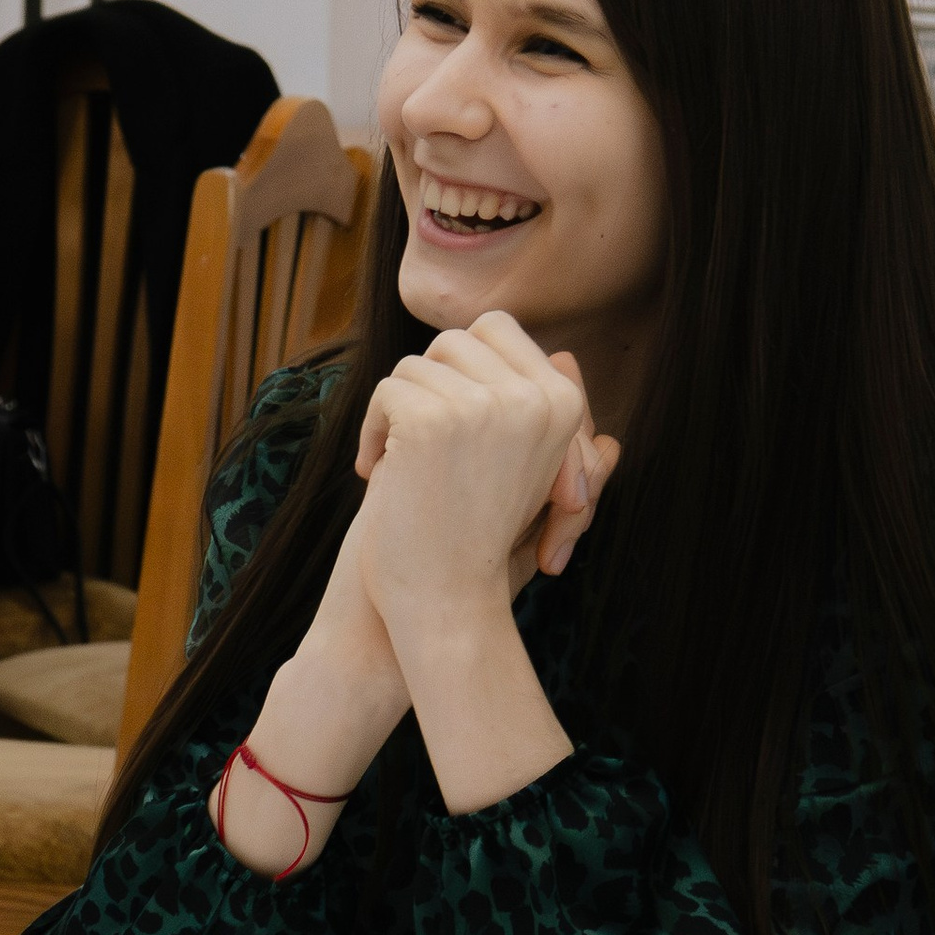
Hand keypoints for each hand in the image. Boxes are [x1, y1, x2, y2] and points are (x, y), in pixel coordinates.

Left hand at [352, 314, 619, 673]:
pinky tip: (376, 471)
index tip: (445, 422)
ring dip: (395, 413)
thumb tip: (562, 349)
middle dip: (427, 383)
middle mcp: (535, 397)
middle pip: (457, 338)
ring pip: (416, 366)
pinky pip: (388, 391)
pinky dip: (372, 431)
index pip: (499, 330)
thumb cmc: (483, 539)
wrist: (447, 604)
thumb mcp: (530, 470)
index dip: (459, 366)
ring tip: (397, 464)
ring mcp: (487, 405)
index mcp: (563, 403)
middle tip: (416, 434)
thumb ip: (538, 409)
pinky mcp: (437, 420)